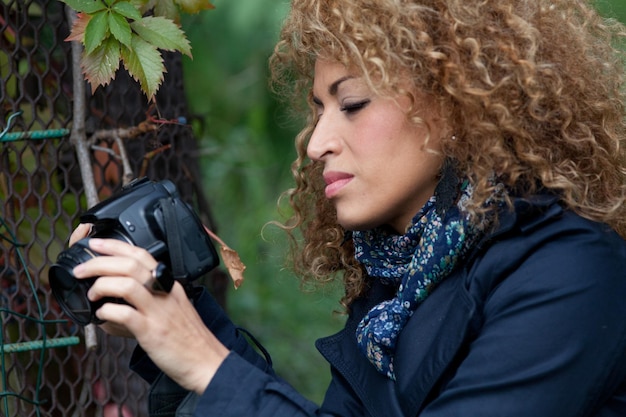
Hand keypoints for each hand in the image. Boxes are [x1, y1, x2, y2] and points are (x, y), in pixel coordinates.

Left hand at [69, 226, 227, 393]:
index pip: (141, 254)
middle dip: (99, 263)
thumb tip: (112, 305)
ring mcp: (159, 311)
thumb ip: (147, 301)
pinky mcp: (152, 331)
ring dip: (102, 285)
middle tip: (81, 270)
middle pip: (129, 265)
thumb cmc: (187, 337)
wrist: (205, 359)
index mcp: (168, 284)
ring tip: (92, 294)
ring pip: (126, 284)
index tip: (95, 243)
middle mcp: (164, 292)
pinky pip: (125, 314)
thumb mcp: (172, 308)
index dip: (115, 245)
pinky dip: (108, 312)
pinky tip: (102, 315)